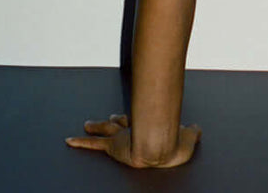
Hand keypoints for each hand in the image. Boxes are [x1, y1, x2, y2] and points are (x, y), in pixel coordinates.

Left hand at [66, 113, 201, 168]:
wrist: (161, 150)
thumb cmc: (174, 145)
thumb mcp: (188, 139)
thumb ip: (192, 133)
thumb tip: (198, 129)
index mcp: (149, 127)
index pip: (139, 121)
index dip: (133, 120)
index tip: (129, 118)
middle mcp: (134, 129)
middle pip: (121, 122)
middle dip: (115, 120)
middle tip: (111, 118)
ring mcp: (121, 137)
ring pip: (105, 130)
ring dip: (96, 126)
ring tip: (87, 124)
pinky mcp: (112, 147)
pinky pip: (93, 144)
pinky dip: (80, 142)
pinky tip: (69, 140)